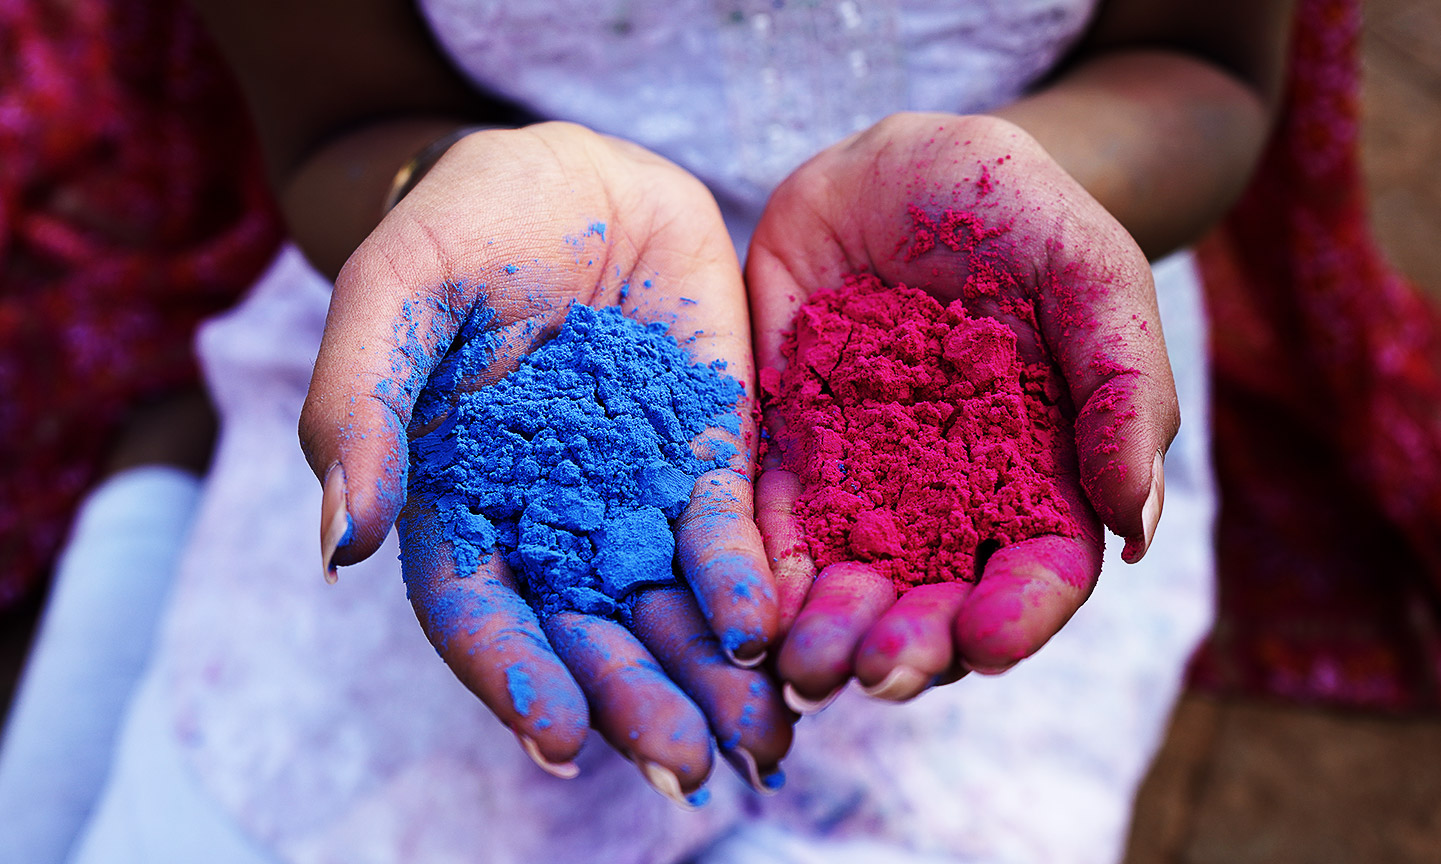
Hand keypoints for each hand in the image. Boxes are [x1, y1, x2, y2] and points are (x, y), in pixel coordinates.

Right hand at [298, 123, 789, 802]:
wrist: (576, 171)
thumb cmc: (466, 223)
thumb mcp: (395, 292)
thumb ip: (359, 407)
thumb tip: (340, 543)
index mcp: (459, 501)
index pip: (479, 609)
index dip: (514, 675)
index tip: (560, 736)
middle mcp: (549, 521)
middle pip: (587, 633)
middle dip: (633, 703)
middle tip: (683, 766)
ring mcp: (632, 495)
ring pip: (668, 607)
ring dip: (708, 681)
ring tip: (756, 745)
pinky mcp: (708, 454)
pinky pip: (727, 530)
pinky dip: (750, 584)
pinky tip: (771, 633)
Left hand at [745, 112, 1178, 707]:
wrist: (895, 164)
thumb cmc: (1012, 209)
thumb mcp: (1087, 271)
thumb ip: (1123, 384)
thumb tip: (1133, 522)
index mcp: (1041, 471)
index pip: (1039, 572)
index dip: (1019, 618)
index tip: (987, 644)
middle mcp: (953, 498)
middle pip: (938, 601)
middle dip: (911, 650)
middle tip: (876, 673)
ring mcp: (865, 480)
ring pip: (850, 584)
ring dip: (830, 636)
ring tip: (805, 666)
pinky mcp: (786, 451)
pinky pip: (769, 525)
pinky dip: (759, 575)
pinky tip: (746, 609)